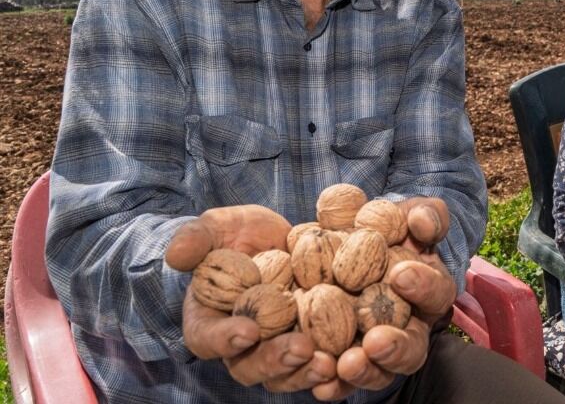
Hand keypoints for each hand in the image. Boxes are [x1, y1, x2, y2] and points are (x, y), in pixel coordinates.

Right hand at [166, 205, 339, 391]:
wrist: (283, 237)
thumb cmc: (240, 234)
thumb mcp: (218, 227)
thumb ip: (197, 238)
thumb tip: (175, 254)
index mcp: (210, 321)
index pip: (208, 339)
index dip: (224, 339)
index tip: (247, 331)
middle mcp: (242, 345)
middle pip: (251, 365)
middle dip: (275, 360)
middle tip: (299, 348)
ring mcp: (277, 348)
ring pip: (287, 373)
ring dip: (306, 372)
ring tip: (328, 362)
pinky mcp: (311, 344)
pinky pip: (319, 364)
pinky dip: (335, 369)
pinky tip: (351, 359)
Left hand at [310, 197, 456, 400]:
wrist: (356, 240)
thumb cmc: (392, 226)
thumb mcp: (413, 213)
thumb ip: (426, 214)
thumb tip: (422, 222)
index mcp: (430, 292)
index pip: (436, 293)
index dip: (423, 286)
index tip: (401, 275)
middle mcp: (408, 326)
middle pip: (411, 348)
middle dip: (394, 347)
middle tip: (375, 341)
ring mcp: (376, 347)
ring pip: (378, 370)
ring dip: (364, 371)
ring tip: (345, 364)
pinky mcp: (344, 356)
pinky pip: (341, 379)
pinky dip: (332, 384)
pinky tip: (319, 385)